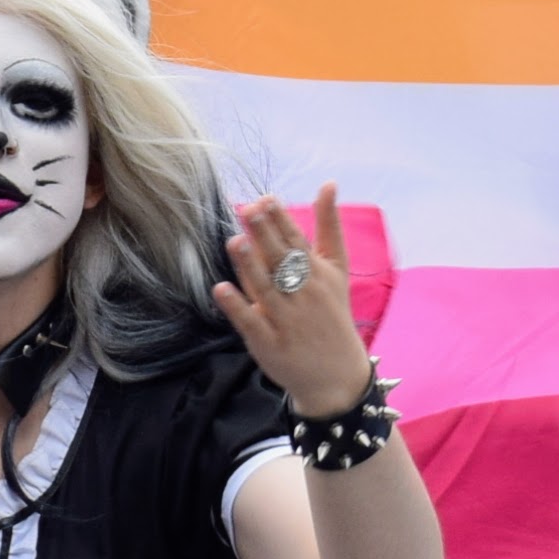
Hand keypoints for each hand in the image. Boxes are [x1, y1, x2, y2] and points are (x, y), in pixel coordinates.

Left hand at [214, 184, 372, 419]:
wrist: (338, 375)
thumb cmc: (331, 313)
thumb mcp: (336, 269)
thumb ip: (328, 226)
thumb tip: (327, 183)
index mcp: (318, 274)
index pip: (297, 242)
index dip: (280, 221)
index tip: (265, 200)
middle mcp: (304, 295)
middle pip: (282, 262)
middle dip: (266, 237)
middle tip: (247, 211)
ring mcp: (286, 321)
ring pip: (266, 289)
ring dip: (250, 267)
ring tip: (235, 242)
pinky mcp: (269, 344)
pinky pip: (251, 323)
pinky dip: (237, 307)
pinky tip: (221, 289)